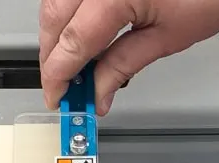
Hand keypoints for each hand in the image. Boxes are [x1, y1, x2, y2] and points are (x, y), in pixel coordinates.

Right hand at [39, 0, 218, 113]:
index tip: (57, 97)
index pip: (70, 43)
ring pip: (56, 1)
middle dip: (52, 56)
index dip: (58, 76)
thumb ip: (122, 66)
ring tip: (72, 63)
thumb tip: (98, 92)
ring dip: (57, 33)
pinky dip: (70, 13)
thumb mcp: (166, 39)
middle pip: (53, 18)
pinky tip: (80, 34)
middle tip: (63, 86)